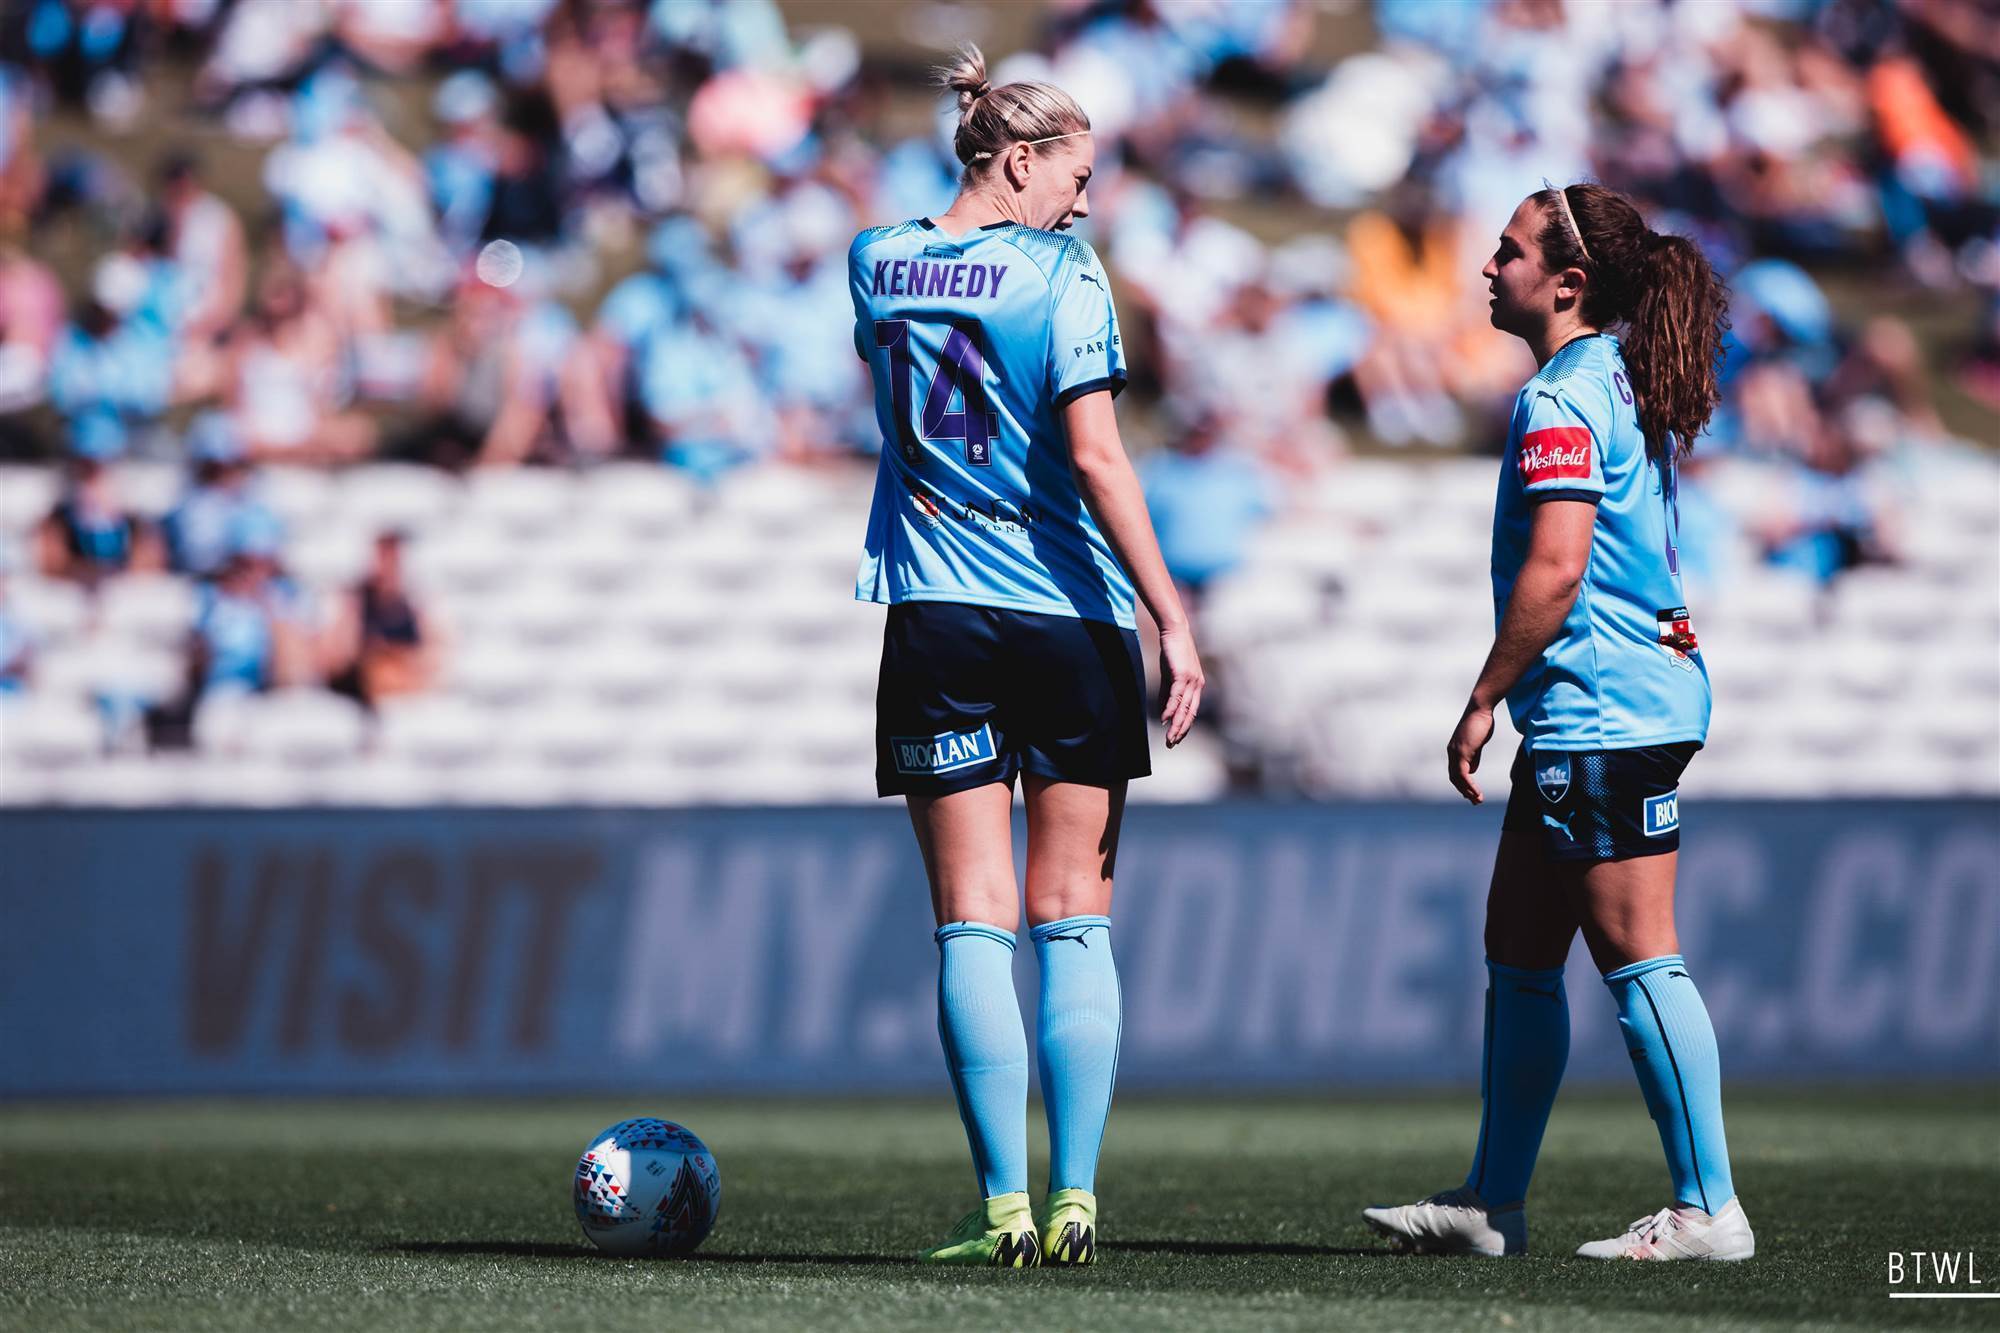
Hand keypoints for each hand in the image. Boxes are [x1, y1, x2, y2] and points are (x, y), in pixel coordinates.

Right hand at [1156, 623, 1204, 747]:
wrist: (1175, 630)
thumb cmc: (1173, 652)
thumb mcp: (1170, 676)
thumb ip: (1167, 694)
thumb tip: (1164, 713)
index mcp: (1197, 686)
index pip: (1192, 711)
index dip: (1184, 726)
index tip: (1176, 738)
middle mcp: (1197, 685)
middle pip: (1190, 714)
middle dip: (1181, 730)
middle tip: (1172, 744)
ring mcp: (1191, 680)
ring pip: (1184, 708)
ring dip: (1176, 725)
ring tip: (1170, 738)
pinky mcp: (1182, 674)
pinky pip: (1176, 696)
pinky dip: (1170, 709)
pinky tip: (1165, 719)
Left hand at [1447, 702, 1493, 803]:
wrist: (1480, 709)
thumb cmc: (1481, 723)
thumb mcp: (1477, 743)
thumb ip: (1473, 757)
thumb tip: (1472, 770)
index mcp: (1455, 750)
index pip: (1455, 772)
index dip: (1462, 784)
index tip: (1471, 794)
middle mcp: (1452, 752)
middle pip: (1454, 777)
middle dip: (1464, 791)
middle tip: (1475, 801)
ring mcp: (1455, 752)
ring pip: (1457, 778)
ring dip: (1468, 791)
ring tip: (1478, 800)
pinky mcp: (1461, 752)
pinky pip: (1463, 774)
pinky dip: (1469, 785)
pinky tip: (1476, 792)